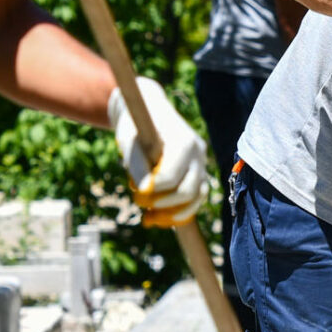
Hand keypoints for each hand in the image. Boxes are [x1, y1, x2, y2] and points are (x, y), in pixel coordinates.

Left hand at [110, 76, 207, 226]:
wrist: (149, 112)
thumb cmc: (136, 125)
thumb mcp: (130, 141)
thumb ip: (138, 165)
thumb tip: (145, 192)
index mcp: (184, 141)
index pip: (171, 177)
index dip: (152, 192)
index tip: (135, 194)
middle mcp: (198, 153)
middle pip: (188, 191)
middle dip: (162, 205)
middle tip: (138, 202)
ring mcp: (201, 164)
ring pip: (196, 199)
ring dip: (172, 215)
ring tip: (148, 219)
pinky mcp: (198, 174)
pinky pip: (195, 199)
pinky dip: (179, 212)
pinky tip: (158, 218)